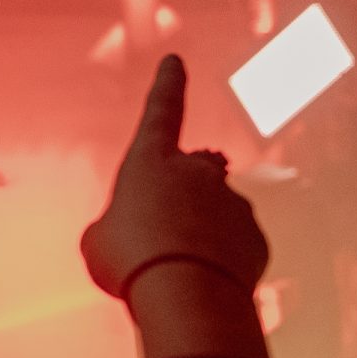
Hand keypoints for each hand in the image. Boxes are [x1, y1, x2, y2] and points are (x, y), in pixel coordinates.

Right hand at [81, 55, 268, 300]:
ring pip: (215, 215)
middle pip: (194, 172)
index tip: (175, 61)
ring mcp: (232, 203)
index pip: (162, 111)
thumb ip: (122, 226)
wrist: (185, 296)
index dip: (166, 86)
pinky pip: (236, 246)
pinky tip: (201, 286)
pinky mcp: (256, 238)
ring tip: (174, 275)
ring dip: (198, 238)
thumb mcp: (101, 241)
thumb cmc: (129, 260)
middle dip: (183, 193)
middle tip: (161, 234)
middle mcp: (197, 172)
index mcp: (152, 160)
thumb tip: (146, 232)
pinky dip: (221, 262)